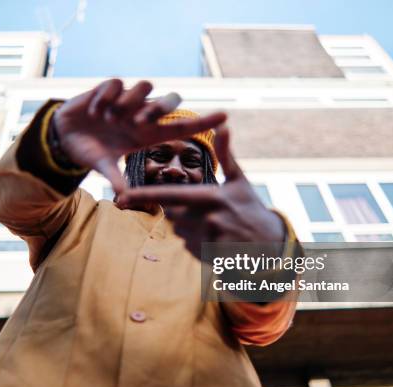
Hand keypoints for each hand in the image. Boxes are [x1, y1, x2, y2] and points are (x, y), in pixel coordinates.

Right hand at [52, 79, 226, 192]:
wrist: (63, 136)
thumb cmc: (90, 151)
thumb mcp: (103, 166)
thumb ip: (115, 178)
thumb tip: (125, 197)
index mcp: (145, 134)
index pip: (180, 127)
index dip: (203, 121)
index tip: (225, 117)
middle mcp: (139, 115)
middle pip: (168, 101)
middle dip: (159, 108)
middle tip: (139, 122)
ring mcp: (124, 101)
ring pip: (144, 87)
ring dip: (130, 102)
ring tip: (110, 117)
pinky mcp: (106, 90)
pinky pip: (115, 83)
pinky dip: (107, 96)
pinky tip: (95, 110)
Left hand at [117, 126, 285, 258]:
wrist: (270, 246)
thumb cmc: (251, 208)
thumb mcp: (239, 181)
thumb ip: (226, 154)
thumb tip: (222, 125)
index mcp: (212, 197)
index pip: (170, 197)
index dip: (144, 197)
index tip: (122, 196)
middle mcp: (207, 219)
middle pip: (172, 213)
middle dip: (179, 210)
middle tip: (202, 209)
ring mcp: (206, 240)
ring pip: (179, 230)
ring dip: (188, 226)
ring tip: (213, 224)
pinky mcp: (205, 255)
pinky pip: (186, 245)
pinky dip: (194, 241)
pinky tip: (214, 238)